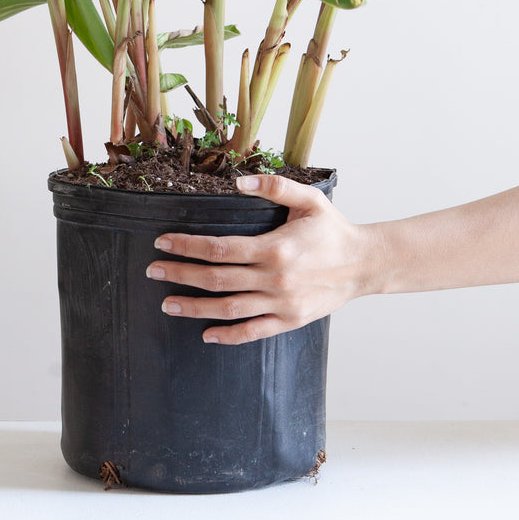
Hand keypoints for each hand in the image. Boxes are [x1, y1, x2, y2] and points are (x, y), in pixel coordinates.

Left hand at [146, 173, 379, 344]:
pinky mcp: (290, 320)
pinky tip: (206, 335)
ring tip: (168, 304)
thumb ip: (275, 187)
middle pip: (216, 279)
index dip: (187, 246)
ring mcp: (282, 303)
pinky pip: (253, 332)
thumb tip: (238, 183)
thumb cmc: (333, 229)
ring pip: (229, 309)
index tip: (162, 243)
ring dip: (195, 308)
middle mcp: (275, 279)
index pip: (220, 248)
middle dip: (180, 275)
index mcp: (275, 248)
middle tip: (153, 272)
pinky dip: (228, 336)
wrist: (364, 264)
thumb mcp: (309, 200)